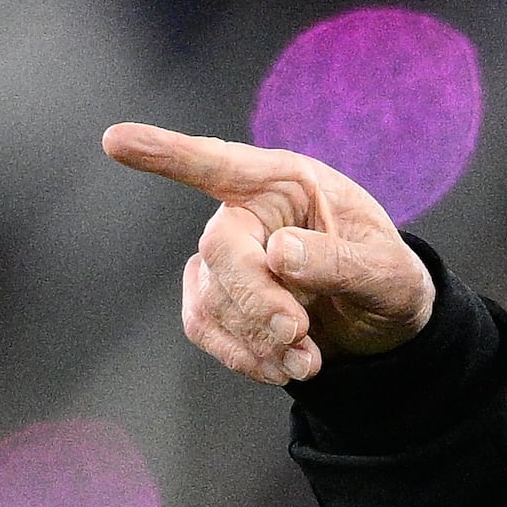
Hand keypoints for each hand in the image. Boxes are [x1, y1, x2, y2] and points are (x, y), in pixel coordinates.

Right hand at [101, 124, 436, 384]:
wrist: (384, 327)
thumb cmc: (391, 280)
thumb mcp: (390, 273)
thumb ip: (341, 261)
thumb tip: (279, 252)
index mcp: (290, 183)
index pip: (222, 163)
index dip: (168, 154)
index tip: (115, 140)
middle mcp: (249, 211)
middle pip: (220, 249)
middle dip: (256, 300)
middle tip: (298, 334)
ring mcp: (228, 256)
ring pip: (212, 299)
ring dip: (258, 339)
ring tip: (309, 361)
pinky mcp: (218, 298)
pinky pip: (204, 326)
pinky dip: (242, 355)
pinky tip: (283, 367)